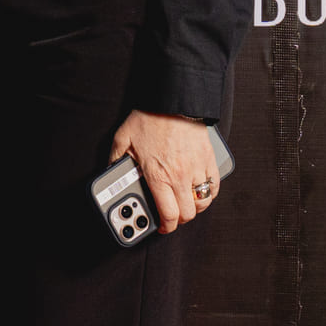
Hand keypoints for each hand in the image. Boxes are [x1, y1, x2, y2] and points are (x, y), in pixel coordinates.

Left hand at [109, 111, 219, 233]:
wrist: (173, 99)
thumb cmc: (149, 117)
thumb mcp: (123, 139)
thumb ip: (115, 159)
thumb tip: (110, 172)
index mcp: (158, 176)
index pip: (168, 214)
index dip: (167, 227)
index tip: (163, 227)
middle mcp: (179, 176)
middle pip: (187, 213)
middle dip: (180, 219)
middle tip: (173, 216)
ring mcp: (196, 168)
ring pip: (203, 201)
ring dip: (195, 207)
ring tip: (186, 204)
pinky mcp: (208, 158)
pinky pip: (214, 185)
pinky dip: (209, 192)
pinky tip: (201, 190)